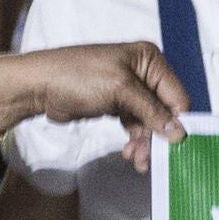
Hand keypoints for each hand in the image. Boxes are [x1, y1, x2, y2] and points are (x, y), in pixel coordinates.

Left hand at [0, 44, 190, 166]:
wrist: (39, 85)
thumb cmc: (77, 77)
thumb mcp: (120, 90)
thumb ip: (151, 110)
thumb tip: (179, 131)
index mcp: (149, 59)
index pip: (177, 95)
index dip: (178, 122)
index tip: (174, 147)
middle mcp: (144, 73)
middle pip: (164, 111)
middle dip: (158, 136)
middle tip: (149, 159)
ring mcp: (130, 90)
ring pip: (150, 123)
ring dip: (146, 142)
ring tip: (136, 159)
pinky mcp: (117, 105)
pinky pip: (136, 126)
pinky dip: (135, 140)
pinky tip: (130, 153)